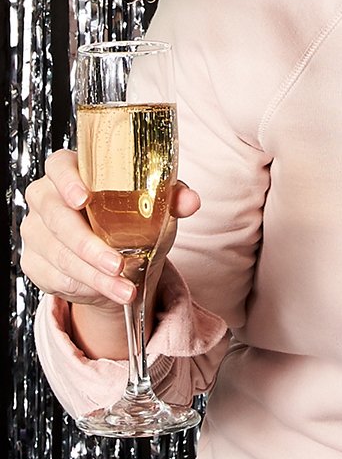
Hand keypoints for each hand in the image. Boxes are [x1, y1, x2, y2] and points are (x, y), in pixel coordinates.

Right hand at [19, 148, 199, 311]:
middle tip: (118, 265)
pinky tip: (107, 292)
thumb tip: (190, 200)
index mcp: (72, 173)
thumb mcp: (155, 210)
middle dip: (88, 245)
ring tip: (125, 289)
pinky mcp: (34, 261)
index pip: (59, 166)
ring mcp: (35, 231)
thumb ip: (171, 199)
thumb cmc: (133, 224)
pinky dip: (84, 287)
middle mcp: (46, 198)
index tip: (83, 199)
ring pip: (58, 253)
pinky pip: (54, 276)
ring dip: (94, 276)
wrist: (121, 263)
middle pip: (57, 217)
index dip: (67, 181)